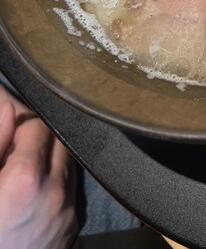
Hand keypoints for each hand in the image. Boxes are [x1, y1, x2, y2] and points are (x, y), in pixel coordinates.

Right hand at [0, 84, 76, 248]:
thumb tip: (6, 106)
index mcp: (27, 179)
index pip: (38, 125)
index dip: (21, 124)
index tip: (9, 131)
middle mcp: (55, 192)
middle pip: (59, 141)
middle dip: (39, 138)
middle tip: (15, 147)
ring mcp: (67, 211)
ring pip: (68, 163)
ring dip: (50, 158)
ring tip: (24, 169)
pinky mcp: (71, 227)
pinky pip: (71, 190)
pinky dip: (56, 182)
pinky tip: (34, 192)